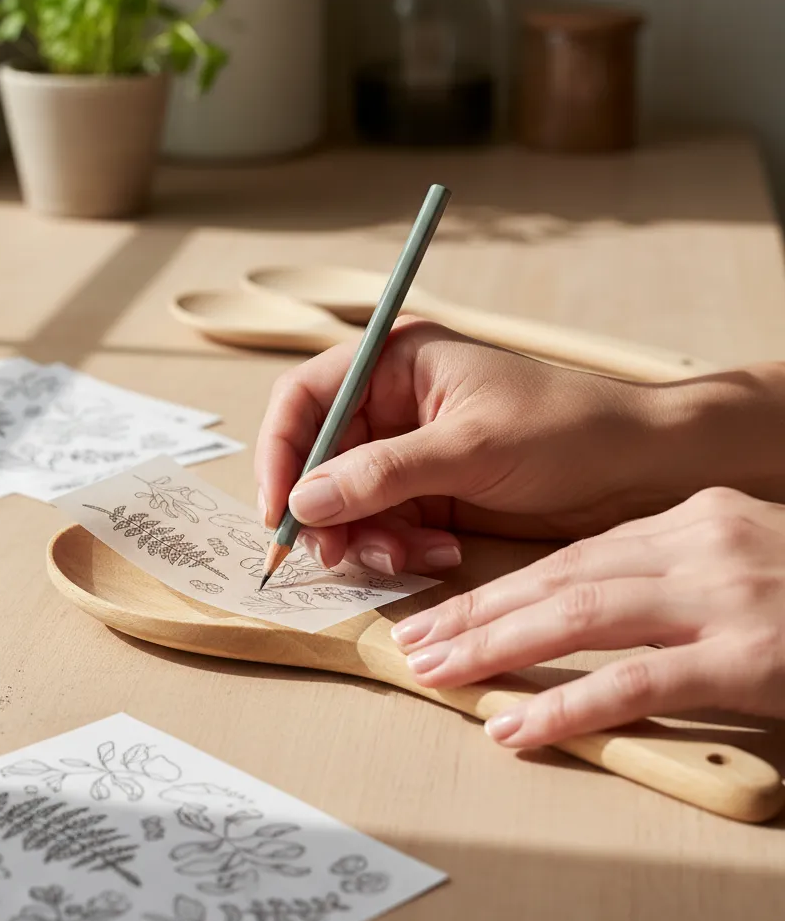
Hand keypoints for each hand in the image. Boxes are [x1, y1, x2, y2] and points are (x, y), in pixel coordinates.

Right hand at [256, 318, 684, 574]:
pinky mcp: (428, 497)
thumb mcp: (469, 447)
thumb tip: (302, 501)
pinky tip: (439, 553)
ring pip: (347, 504)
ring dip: (366, 538)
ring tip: (409, 556)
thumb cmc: (566, 430)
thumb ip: (382, 474)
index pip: (306, 398)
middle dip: (325, 511)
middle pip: (318, 460)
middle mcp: (392, 407)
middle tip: (335, 554)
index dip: (281, 451)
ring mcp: (408, 456)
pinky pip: (384, 529)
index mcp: (396, 364)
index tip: (279, 509)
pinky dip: (399, 549)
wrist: (640, 470)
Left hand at [390, 487, 784, 746]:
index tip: (445, 612)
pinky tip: (516, 726)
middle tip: (413, 643)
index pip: (572, 554)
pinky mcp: (753, 656)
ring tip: (437, 673)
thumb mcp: (743, 557)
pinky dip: (568, 703)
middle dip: (477, 612)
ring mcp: (727, 596)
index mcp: (693, 519)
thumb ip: (670, 572)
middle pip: (560, 577)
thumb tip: (581, 600)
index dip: (499, 586)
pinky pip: (639, 681)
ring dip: (498, 647)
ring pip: (581, 615)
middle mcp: (701, 543)